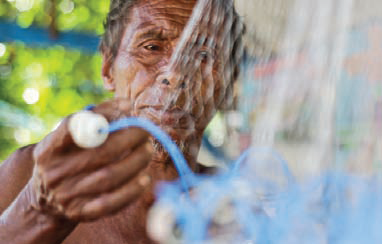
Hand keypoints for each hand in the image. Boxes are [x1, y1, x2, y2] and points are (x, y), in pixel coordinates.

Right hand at [31, 99, 152, 220]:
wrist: (46, 201)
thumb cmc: (66, 159)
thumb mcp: (68, 140)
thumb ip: (92, 121)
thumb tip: (126, 106)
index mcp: (48, 149)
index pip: (73, 127)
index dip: (104, 114)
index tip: (128, 107)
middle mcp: (54, 173)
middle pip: (100, 153)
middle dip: (129, 139)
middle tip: (146, 131)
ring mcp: (67, 196)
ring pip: (109, 177)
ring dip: (136, 162)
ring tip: (148, 150)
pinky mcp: (81, 213)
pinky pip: (111, 203)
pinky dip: (131, 190)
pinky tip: (145, 178)